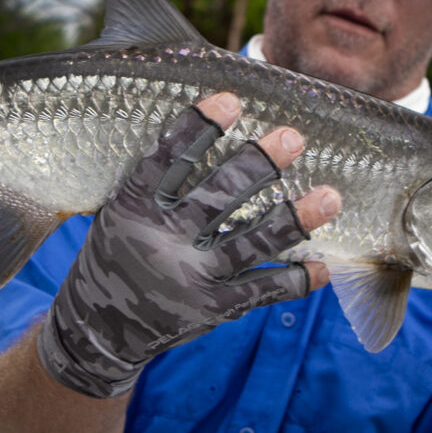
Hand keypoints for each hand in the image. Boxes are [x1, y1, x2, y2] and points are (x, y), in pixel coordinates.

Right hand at [37, 93, 341, 397]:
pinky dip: (295, 279)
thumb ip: (155, 184)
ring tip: (331, 197)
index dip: (196, 129)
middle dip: (258, 165)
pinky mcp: (212, 308)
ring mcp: (190, 278)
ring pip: (250, 243)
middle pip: (216, 197)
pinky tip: (322, 265)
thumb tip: (206, 130)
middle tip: (293, 138)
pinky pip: (262, 290)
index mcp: (132, 211)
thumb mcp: (118, 214)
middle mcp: (162, 242)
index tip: (230, 101)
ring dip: (293, 219)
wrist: (100, 330)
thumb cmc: (114, 256)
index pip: (165, 162)